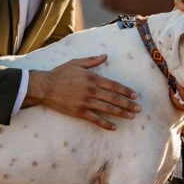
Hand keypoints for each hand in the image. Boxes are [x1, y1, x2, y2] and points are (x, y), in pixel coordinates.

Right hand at [25, 55, 139, 129]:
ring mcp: (85, 102)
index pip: (113, 85)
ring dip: (121, 113)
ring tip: (131, 117)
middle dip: (128, 104)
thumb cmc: (60, 73)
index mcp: (92, 78)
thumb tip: (105, 56)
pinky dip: (105, 124)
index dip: (126, 91)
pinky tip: (114, 127)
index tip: (135, 95)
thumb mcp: (76, 63)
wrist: (44, 86)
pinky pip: (95, 119)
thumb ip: (92, 60)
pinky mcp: (79, 112)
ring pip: (107, 109)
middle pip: (114, 98)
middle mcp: (91, 90)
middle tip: (138, 109)